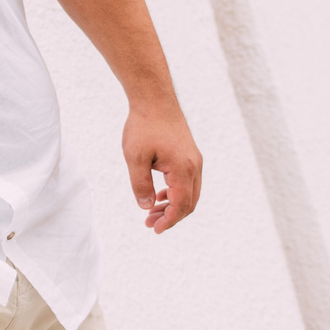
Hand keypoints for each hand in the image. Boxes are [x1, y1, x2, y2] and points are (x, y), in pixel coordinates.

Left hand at [125, 100, 202, 233]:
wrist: (154, 99)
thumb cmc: (143, 126)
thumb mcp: (135, 158)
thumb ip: (140, 185)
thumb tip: (146, 207)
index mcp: (183, 169)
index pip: (181, 205)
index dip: (169, 221)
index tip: (154, 230)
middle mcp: (194, 166)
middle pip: (189, 203)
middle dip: (171, 217)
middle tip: (149, 224)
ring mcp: (194, 160)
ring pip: (189, 193)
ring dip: (172, 206)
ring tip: (151, 213)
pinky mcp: (189, 155)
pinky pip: (187, 182)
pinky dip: (175, 193)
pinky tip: (158, 196)